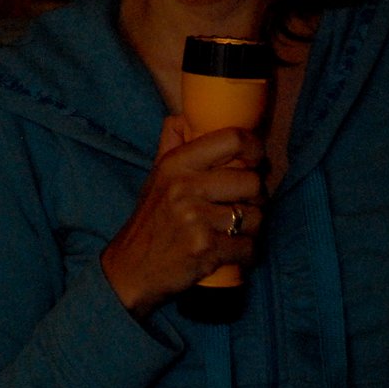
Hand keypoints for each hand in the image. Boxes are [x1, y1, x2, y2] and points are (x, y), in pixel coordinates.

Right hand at [101, 115, 265, 317]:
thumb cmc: (150, 221)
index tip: (256, 160)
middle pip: (252, 181)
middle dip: (257, 197)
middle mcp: (185, 187)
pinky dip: (246, 253)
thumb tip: (182, 118)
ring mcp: (196, 219)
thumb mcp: (155, 177)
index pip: (231, 139)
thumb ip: (170, 145)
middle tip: (245, 205)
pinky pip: (249, 247)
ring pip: (256, 217)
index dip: (255, 148)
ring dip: (253, 228)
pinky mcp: (206, 250)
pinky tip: (231, 252)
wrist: (131, 269)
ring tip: (235, 231)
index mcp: (176, 164)